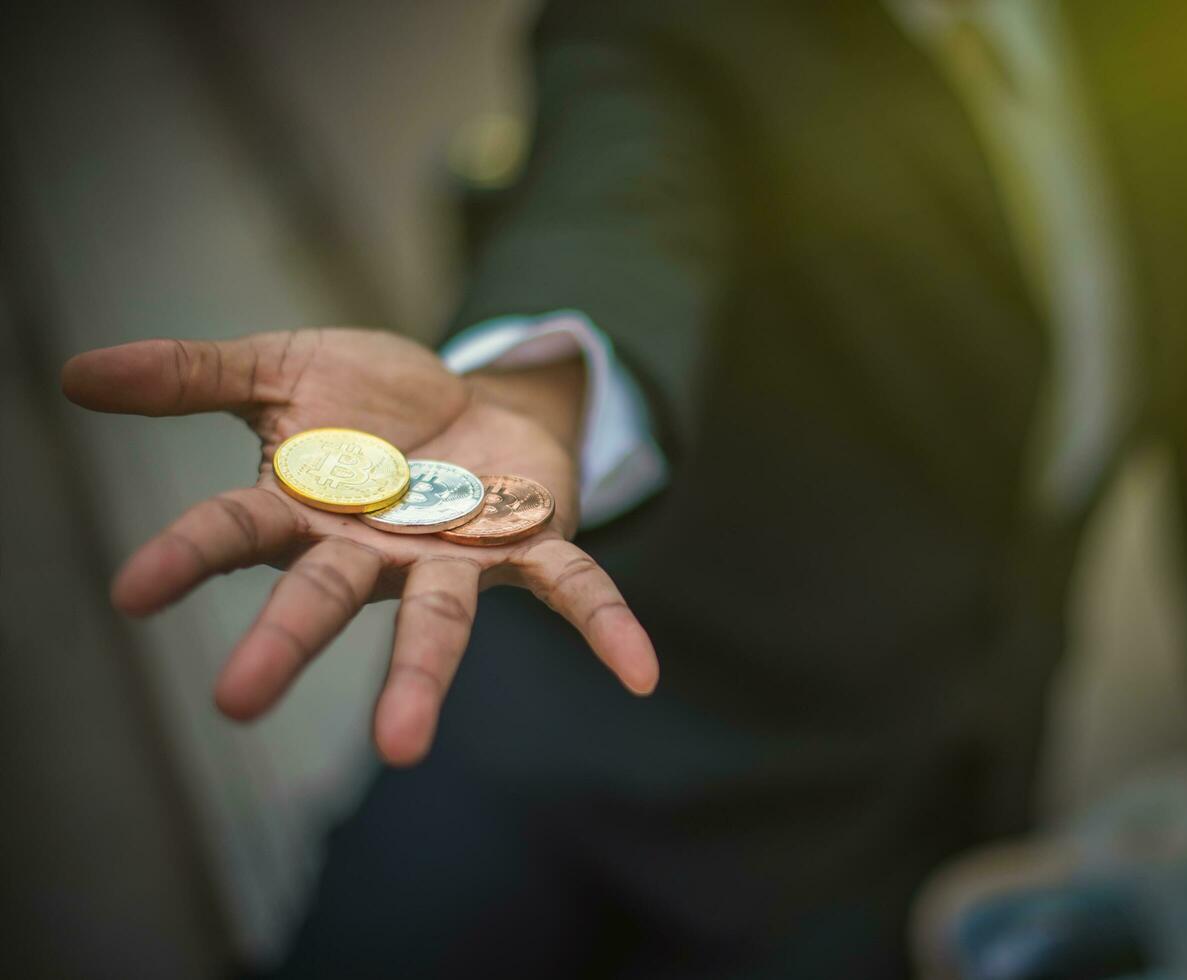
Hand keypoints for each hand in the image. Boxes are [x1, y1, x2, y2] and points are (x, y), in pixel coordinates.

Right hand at [62, 328, 658, 764]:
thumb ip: (195, 373)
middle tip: (234, 699)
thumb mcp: (282, 368)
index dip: (186, 556)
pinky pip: (574, 587)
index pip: (233, 533)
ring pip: (436, 619)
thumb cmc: (368, 401)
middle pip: (324, 595)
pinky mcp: (529, 540)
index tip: (131, 590)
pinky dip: (607, 627)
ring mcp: (453, 552)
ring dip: (420, 677)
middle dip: (285, 642)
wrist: (468, 394)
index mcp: (308, 507)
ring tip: (399, 747)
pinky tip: (643, 675)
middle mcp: (376, 548)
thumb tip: (77, 372)